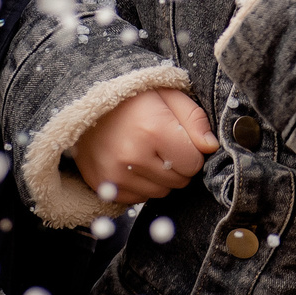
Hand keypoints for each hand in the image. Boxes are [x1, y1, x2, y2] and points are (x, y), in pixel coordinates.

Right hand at [70, 87, 217, 203]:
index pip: (193, 164)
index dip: (192, 151)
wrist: (84, 100)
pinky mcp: (103, 186)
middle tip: (162, 144)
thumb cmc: (133, 96)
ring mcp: (115, 174)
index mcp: (154, 130)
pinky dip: (141, 185)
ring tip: (146, 152)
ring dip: (160, 177)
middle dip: (177, 165)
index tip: (179, 138)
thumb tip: (211, 147)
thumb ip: (194, 120)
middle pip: (179, 181)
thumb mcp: (169, 95)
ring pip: (160, 192)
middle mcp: (133, 156)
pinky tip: (132, 163)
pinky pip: (138, 199)